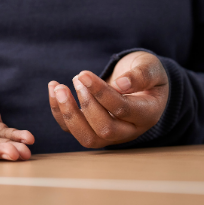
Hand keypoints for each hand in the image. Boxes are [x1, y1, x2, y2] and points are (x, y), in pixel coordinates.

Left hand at [48, 51, 168, 147]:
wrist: (141, 84)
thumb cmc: (146, 73)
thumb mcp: (150, 67)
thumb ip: (141, 75)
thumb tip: (121, 84)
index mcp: (147, 114)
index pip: (122, 108)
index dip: (100, 92)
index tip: (83, 74)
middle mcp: (129, 131)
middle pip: (105, 130)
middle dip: (86, 105)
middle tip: (76, 78)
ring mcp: (110, 135)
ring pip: (87, 137)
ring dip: (68, 113)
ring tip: (59, 88)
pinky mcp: (92, 131)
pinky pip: (72, 129)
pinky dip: (58, 111)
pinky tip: (53, 88)